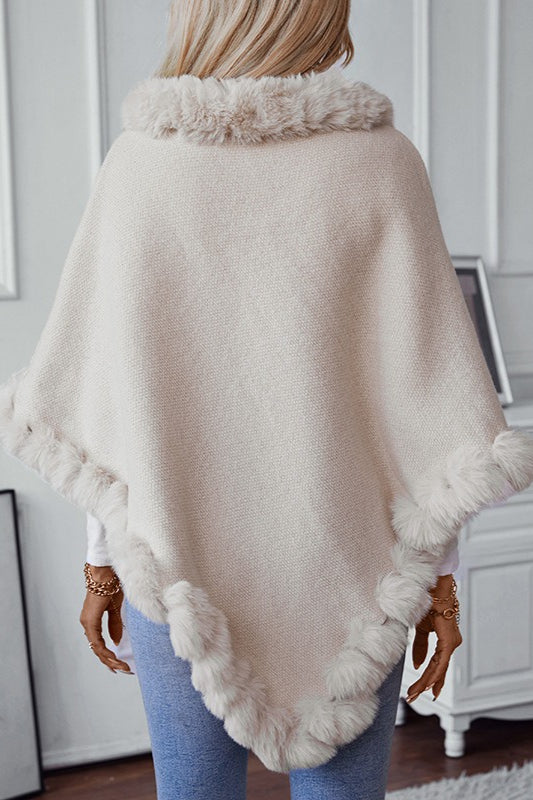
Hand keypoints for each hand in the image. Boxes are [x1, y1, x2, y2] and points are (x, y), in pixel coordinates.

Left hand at [79, 565, 131, 672]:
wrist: (106, 573)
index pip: (99, 644)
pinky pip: (96, 642)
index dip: (108, 656)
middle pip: (97, 650)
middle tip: (123, 669)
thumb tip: (116, 641)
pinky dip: (105, 652)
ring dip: (109, 659)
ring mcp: (87, 623)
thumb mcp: (116, 609)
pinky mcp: (90, 621)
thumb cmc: (111, 586)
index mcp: (92, 621)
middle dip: (111, 662)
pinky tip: (114, 658)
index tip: (119, 664)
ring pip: (96, 648)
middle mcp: (87, 624)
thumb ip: (115, 625)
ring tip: (121, 667)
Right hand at [406, 574, 461, 702]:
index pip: (434, 663)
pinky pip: (440, 662)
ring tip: (414, 695)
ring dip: (425, 682)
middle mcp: (451, 642)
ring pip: (439, 668)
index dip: (427, 678)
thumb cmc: (427, 600)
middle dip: (425, 685)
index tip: (419, 691)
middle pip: (437, 669)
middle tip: (413, 698)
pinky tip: (427, 685)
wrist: (433, 584)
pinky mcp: (449, 641)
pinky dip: (433, 674)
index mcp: (444, 638)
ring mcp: (452, 642)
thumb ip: (419, 646)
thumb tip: (416, 665)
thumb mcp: (419, 627)